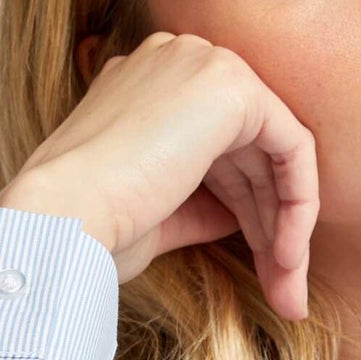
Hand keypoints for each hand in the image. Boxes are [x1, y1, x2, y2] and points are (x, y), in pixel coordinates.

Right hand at [0, 31, 319, 321]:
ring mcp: (202, 65)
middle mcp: (176, 63)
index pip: (219, 151)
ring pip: (275, 154)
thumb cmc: (91, 225)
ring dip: (288, 228)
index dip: (247, 214)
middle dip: (272, 230)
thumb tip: (242, 217)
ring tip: (289, 294)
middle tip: (286, 296)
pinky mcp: (230, 85)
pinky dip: (299, 203)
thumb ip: (203, 201)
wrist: (61, 218)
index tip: (262, 272)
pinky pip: (293, 145)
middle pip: (251, 155)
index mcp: (148, 86)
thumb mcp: (158, 211)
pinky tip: (289, 256)